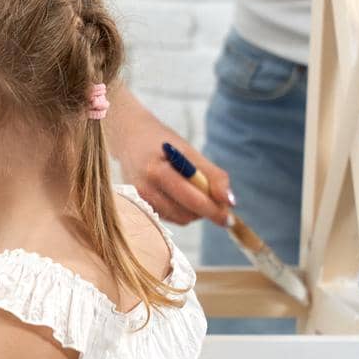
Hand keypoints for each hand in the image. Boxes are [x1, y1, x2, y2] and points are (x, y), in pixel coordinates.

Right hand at [112, 115, 234, 226]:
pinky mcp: (139, 207)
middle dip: (205, 211)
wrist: (129, 139)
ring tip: (193, 191)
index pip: (193, 200)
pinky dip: (181, 210)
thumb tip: (230, 202)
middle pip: (186, 214)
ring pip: (179, 219)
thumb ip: (213, 175)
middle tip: (215, 200)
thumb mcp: (190, 151)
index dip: (214, 210)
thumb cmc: (162, 143)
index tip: (230, 218)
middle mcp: (144, 190)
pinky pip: (170, 218)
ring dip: (194, 212)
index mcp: (157, 172)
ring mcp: (139, 201)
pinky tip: (178, 194)